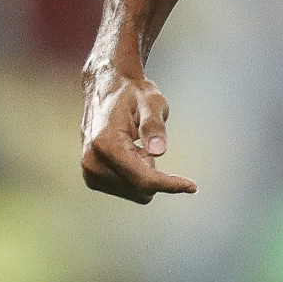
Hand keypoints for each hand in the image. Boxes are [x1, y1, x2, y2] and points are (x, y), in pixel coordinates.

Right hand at [81, 58, 197, 202]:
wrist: (107, 89)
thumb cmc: (132, 93)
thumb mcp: (151, 100)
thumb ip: (153, 125)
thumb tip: (158, 151)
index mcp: (106, 144)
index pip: (142, 178)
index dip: (169, 184)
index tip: (192, 187)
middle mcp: (93, 163)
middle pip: (140, 189)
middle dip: (155, 172)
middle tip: (152, 141)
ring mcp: (90, 173)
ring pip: (134, 192)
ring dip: (145, 172)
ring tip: (139, 144)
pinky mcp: (92, 178)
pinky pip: (126, 189)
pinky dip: (136, 174)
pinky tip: (132, 152)